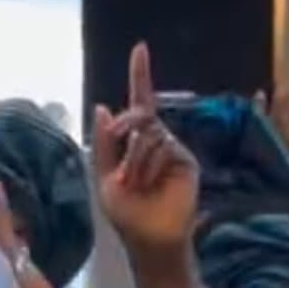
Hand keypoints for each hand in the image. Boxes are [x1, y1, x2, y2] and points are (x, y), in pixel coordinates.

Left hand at [92, 42, 201, 263]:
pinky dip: (150, 166)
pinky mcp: (186, 162)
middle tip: (120, 165)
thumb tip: (103, 107)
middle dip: (125, 133)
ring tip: (136, 185)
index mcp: (133, 141)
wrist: (148, 238)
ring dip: (135, 161)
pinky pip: (163, 148)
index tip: (140, 49)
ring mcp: (172, 150)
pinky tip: (149, 185)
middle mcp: (155, 140)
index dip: (140, 76)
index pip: (139, 103)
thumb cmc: (126, 213)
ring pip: (149, 135)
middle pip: (139, 116)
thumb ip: (103, 142)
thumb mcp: (103, 175)